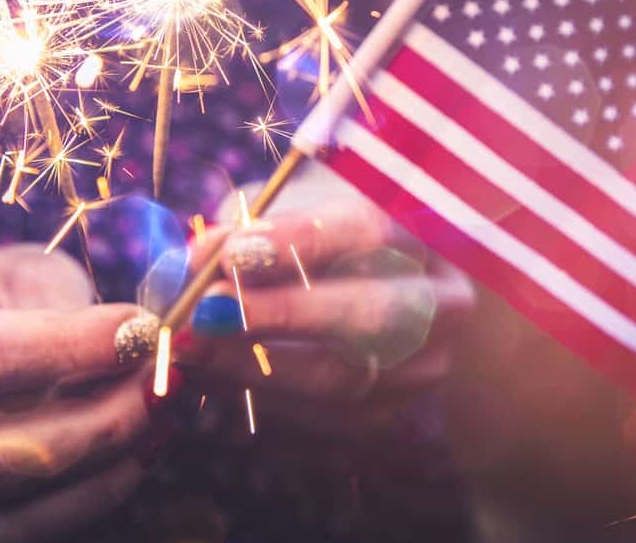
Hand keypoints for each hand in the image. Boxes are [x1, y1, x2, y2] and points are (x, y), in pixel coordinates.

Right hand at [0, 245, 166, 542]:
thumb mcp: (26, 274)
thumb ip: (73, 310)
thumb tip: (144, 343)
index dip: (68, 348)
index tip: (141, 330)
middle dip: (99, 424)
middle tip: (164, 385)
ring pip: (11, 510)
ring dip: (105, 468)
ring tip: (161, 420)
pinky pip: (26, 533)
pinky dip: (94, 496)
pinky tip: (138, 454)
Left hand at [179, 163, 476, 436]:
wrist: (368, 286)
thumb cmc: (321, 237)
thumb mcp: (289, 213)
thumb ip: (247, 230)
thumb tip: (194, 261)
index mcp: (426, 229)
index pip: (370, 233)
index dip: (298, 243)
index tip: (231, 251)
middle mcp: (443, 300)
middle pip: (373, 315)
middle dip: (281, 316)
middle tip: (206, 312)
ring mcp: (425, 364)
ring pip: (345, 380)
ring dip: (256, 367)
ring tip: (192, 347)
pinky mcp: (392, 413)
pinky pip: (325, 421)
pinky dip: (261, 400)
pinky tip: (213, 375)